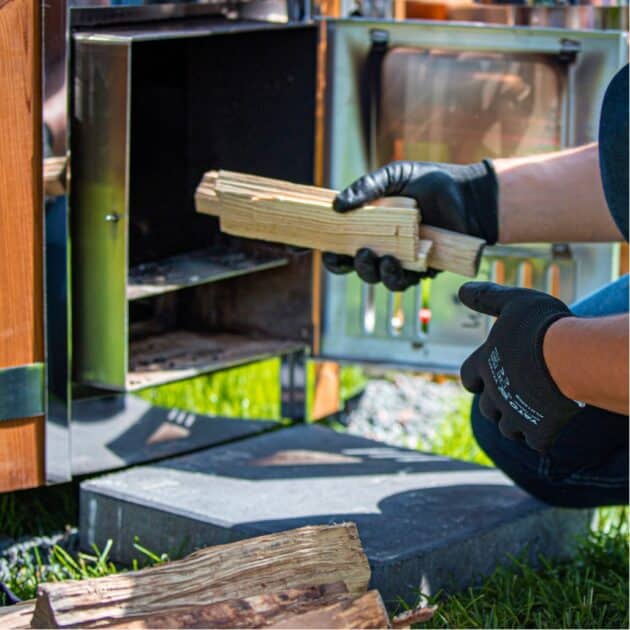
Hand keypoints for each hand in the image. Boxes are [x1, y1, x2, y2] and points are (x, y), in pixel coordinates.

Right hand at [323, 160, 497, 290]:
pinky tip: (396, 263)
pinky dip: (395, 276)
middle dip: (346, 265)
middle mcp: (381, 245)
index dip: (323, 248)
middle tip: (353, 253)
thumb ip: (365, 188)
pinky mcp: (421, 271)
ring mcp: (401, 260)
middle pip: (352, 265)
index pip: (339, 242)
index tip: (309, 247)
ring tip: (376, 257)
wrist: (469, 194)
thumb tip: (335, 206)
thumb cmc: (431, 182)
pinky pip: (402, 283)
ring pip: (376, 278)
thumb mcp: (394, 176)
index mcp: (369, 226)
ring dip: (370, 272)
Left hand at [459, 282, 581, 452]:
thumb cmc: (540, 326)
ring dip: (516, 422)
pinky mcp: (539, 430)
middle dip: (496, 405)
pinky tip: (550, 427)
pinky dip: (540, 437)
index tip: (481, 381)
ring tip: (531, 412)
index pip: (467, 377)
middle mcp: (494, 392)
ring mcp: (515, 414)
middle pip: (487, 408)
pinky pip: (534, 441)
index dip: (474, 380)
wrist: (569, 358)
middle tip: (514, 397)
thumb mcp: (512, 302)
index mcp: (483, 364)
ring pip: (507, 428)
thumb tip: (461, 289)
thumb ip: (487, 297)